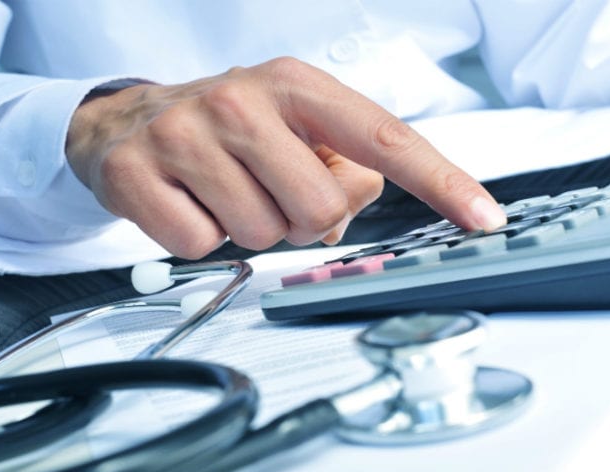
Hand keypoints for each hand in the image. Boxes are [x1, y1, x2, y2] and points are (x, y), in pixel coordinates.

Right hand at [66, 57, 505, 258]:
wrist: (127, 121)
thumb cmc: (229, 128)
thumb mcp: (293, 127)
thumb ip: (342, 165)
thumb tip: (353, 202)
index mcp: (297, 86)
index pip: (384, 138)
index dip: (440, 181)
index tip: (482, 217)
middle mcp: (243, 101)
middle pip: (321, 209)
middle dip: (303, 219)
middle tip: (270, 190)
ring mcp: (186, 135)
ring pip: (263, 235)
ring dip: (254, 229)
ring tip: (228, 191)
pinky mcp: (140, 174)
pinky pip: (204, 247)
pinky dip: (205, 239)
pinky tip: (190, 203)